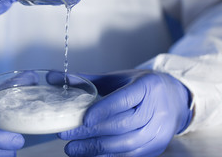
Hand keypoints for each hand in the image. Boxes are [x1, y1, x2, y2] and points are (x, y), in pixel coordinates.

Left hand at [58, 69, 192, 156]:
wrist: (173, 98)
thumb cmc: (139, 85)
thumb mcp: (116, 78)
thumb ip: (85, 80)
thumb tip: (51, 77)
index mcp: (147, 86)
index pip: (124, 99)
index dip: (103, 110)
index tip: (83, 119)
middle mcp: (157, 109)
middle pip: (122, 125)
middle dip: (91, 133)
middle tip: (65, 135)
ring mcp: (159, 131)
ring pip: (126, 144)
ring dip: (96, 148)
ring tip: (72, 149)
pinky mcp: (157, 147)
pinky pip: (130, 156)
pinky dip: (108, 156)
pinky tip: (89, 155)